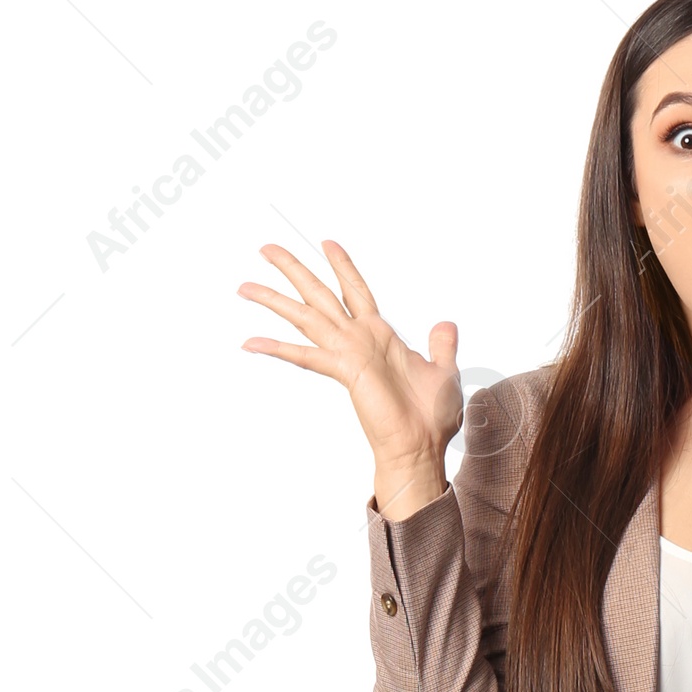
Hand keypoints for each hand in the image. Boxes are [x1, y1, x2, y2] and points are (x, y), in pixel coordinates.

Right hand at [238, 239, 463, 516]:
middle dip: (294, 269)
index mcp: (381, 336)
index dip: (342, 266)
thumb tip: (446, 325)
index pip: (356, 291)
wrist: (422, 448)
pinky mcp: (345, 371)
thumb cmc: (431, 420)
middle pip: (320, 294)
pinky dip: (278, 348)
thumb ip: (442, 345)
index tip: (327, 243)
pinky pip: (306, 355)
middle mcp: (360, 340)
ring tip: (245, 285)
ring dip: (275, 299)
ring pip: (306, 316)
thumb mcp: (444, 372)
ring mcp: (349, 354)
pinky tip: (251, 342)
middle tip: (267, 248)